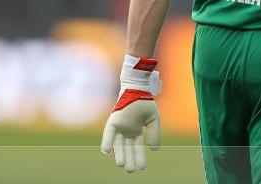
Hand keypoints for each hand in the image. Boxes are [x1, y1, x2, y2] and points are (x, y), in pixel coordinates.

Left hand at [100, 56, 161, 171]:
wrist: (139, 89)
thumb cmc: (145, 103)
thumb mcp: (153, 120)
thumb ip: (154, 134)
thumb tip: (154, 149)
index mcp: (136, 131)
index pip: (137, 147)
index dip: (139, 157)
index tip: (142, 168)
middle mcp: (126, 130)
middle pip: (127, 148)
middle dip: (129, 159)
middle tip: (130, 170)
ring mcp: (119, 126)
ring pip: (118, 143)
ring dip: (119, 154)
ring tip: (121, 164)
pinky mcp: (113, 120)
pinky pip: (109, 133)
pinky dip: (107, 141)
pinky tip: (106, 151)